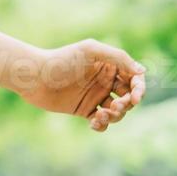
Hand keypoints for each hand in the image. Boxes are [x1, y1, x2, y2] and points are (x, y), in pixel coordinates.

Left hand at [15, 39, 145, 131]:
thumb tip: (142, 71)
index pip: (134, 79)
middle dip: (127, 104)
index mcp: (109, 66)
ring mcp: (95, 96)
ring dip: (116, 116)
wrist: (34, 76)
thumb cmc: (60, 59)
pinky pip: (101, 122)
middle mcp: (104, 81)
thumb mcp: (90, 50)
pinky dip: (102, 125)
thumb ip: (118, 57)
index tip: (134, 97)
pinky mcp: (84, 109)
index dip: (139, 89)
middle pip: (129, 97)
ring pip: (118, 111)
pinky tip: (94, 122)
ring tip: (101, 114)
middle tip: (116, 105)